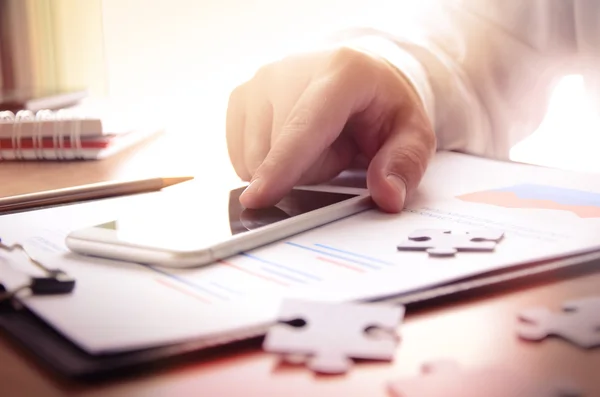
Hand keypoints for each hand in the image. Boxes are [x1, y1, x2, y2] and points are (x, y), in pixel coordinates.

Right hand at [226, 46, 435, 212]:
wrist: (358, 75)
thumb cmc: (381, 105)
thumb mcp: (413, 134)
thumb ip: (404, 164)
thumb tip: (388, 196)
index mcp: (340, 72)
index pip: (305, 127)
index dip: (282, 165)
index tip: (258, 198)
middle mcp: (289, 69)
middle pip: (279, 154)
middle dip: (310, 171)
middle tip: (339, 148)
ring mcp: (259, 81)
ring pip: (255, 160)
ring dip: (287, 168)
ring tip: (316, 143)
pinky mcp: (240, 96)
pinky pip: (242, 158)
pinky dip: (267, 162)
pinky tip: (291, 141)